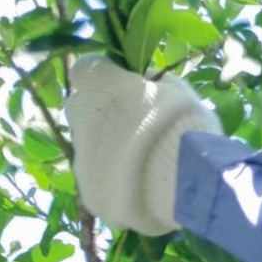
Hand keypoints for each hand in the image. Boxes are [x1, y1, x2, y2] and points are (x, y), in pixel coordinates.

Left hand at [66, 54, 222, 234]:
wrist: (183, 184)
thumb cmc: (182, 123)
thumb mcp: (176, 88)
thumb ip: (152, 82)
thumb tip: (145, 83)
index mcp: (97, 83)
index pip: (88, 68)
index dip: (110, 75)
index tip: (131, 85)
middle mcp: (78, 117)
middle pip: (83, 107)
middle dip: (104, 111)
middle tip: (138, 122)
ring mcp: (80, 159)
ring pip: (89, 146)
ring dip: (109, 147)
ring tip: (145, 160)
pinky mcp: (89, 193)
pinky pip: (99, 178)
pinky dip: (115, 178)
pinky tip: (142, 185)